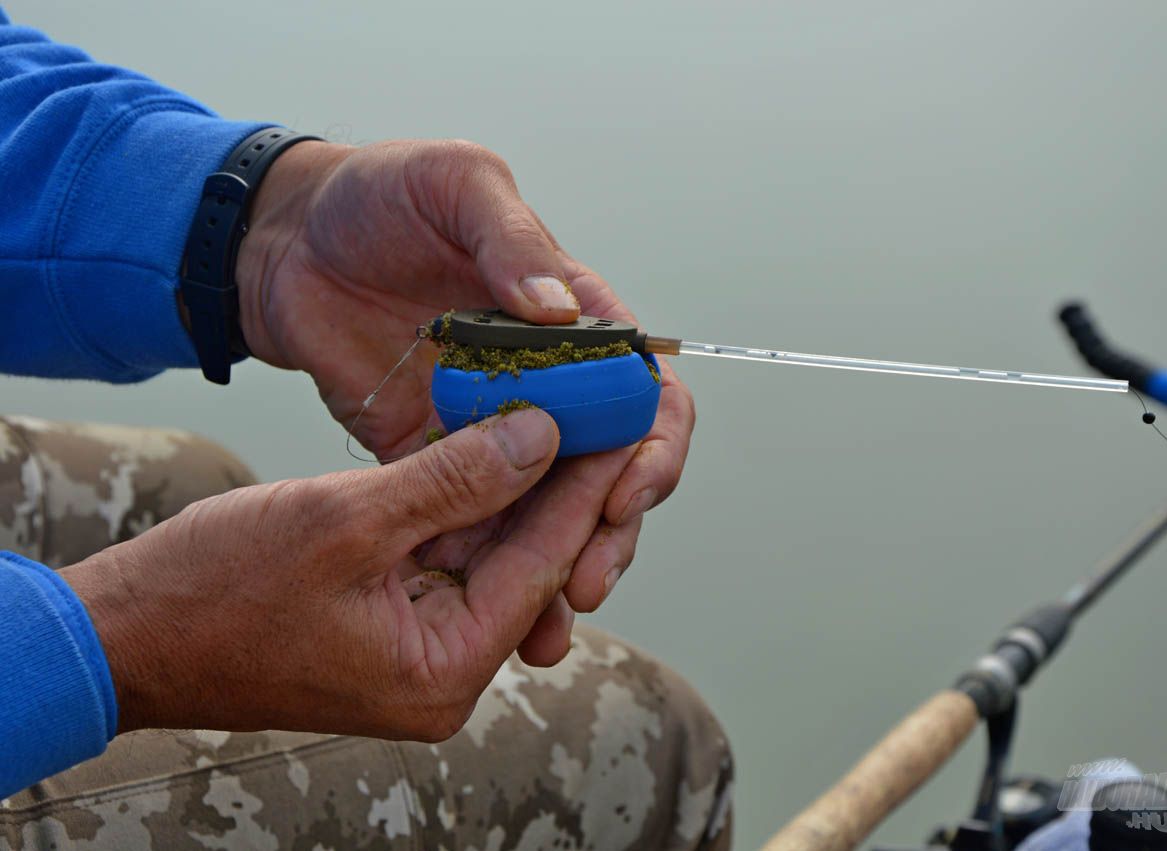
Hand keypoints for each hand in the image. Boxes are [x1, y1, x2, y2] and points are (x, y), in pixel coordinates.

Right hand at [61, 410, 600, 737]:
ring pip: (489, 550)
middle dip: (561, 482)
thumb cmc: (214, 589)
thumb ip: (452, 480)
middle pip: (525, 559)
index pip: (541, 564)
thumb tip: (541, 437)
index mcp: (442, 670)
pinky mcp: (391, 618)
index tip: (625, 425)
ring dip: (516, 483)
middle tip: (605, 409)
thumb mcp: (345, 521)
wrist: (126, 630)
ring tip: (564, 409)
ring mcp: (418, 645)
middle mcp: (443, 668)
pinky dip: (466, 497)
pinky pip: (447, 552)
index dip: (586, 486)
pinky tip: (497, 438)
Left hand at [231, 139, 694, 638]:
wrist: (286, 239)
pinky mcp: (434, 458)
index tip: (629, 487)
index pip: (643, 390)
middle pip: (608, 468)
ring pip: (548, 510)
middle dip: (611, 527)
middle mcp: (546, 382)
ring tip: (549, 625)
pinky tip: (494, 621)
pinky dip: (490, 571)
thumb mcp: (457, 184)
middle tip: (589, 577)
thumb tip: (561, 311)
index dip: (652, 443)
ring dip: (560, 566)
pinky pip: (475, 522)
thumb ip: (511, 241)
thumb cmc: (379, 193)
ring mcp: (491, 426)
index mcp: (574, 318)